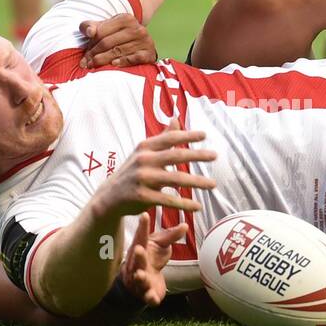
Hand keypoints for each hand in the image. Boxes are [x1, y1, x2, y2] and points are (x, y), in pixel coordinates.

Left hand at [79, 14, 157, 68]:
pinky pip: (133, 58)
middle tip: (86, 64)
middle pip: (108, 43)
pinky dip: (123, 62)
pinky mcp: (149, 53)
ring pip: (118, 52)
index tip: (84, 56)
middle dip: (94, 54)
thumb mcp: (105, 27)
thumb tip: (89, 32)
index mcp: (125, 18)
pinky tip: (113, 65)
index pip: (101, 32)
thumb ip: (90, 26)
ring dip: (103, 61)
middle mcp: (137, 28)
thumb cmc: (117, 35)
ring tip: (93, 66)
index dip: (90, 45)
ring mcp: (145, 40)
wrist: (141, 43)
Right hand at [92, 121, 216, 218]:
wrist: (110, 197)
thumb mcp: (144, 152)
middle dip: (198, 155)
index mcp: (145, 147)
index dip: (187, 135)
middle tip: (215, 155)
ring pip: (176, 179)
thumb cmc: (133, 172)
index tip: (205, 135)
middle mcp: (144, 160)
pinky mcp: (142, 196)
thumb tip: (176, 118)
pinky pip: (168, 200)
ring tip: (213, 185)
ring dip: (197, 182)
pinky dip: (185, 203)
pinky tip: (198, 206)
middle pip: (176, 156)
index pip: (169, 138)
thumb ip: (162, 138)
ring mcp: (143, 178)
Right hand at [119, 214, 185, 306]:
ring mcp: (141, 280)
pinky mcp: (148, 294)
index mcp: (141, 250)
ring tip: (140, 275)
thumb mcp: (160, 245)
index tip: (144, 215)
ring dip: (140, 278)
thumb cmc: (150, 258)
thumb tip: (186, 225)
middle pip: (137, 260)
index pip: (141, 237)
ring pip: (139, 279)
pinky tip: (153, 299)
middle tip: (138, 249)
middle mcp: (138, 265)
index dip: (143, 227)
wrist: (139, 283)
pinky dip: (150, 299)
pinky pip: (148, 297)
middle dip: (138, 255)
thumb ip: (171, 236)